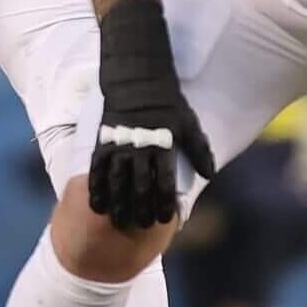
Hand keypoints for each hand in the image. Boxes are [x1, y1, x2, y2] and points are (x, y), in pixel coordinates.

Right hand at [88, 1, 215, 232]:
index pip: (163, 182)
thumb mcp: (189, 123)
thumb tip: (210, 174)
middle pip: (139, 186)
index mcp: (162, 145)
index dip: (163, 203)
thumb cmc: (168, 104)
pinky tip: (97, 206)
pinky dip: (96, 188)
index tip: (165, 219)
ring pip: (117, 182)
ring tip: (120, 223)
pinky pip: (97, 170)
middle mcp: (139, 148)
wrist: (137, 80)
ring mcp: (119, 146)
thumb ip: (199, 150)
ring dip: (118, 204)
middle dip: (141, 209)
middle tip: (143, 225)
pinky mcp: (102, 143)